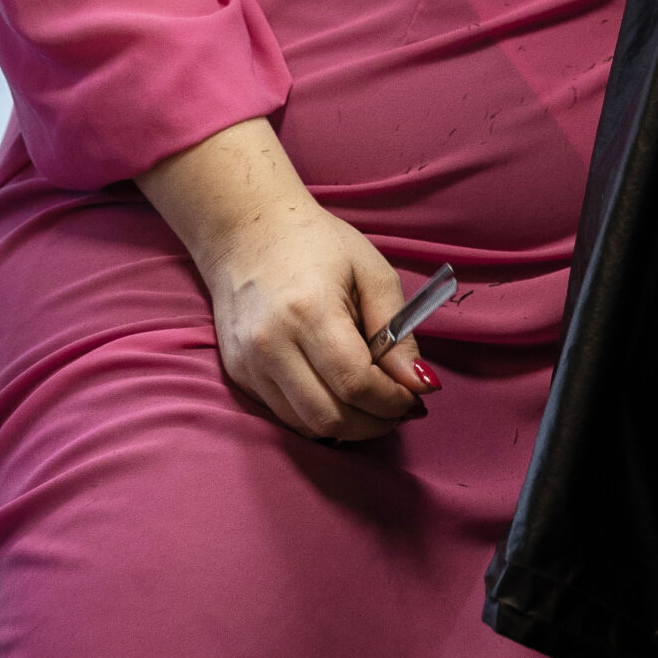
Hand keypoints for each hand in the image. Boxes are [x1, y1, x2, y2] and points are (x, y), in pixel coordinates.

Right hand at [138, 119, 436, 441]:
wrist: (246, 231)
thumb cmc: (317, 244)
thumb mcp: (370, 271)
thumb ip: (396, 329)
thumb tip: (420, 383)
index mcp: (309, 311)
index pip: (356, 383)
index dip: (392, 400)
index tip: (415, 396)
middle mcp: (271, 345)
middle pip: (330, 417)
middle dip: (374, 424)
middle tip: (399, 408)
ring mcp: (248, 364)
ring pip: (307, 425)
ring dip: (349, 427)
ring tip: (374, 404)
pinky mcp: (238, 375)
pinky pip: (286, 415)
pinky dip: (320, 415)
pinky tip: (340, 395)